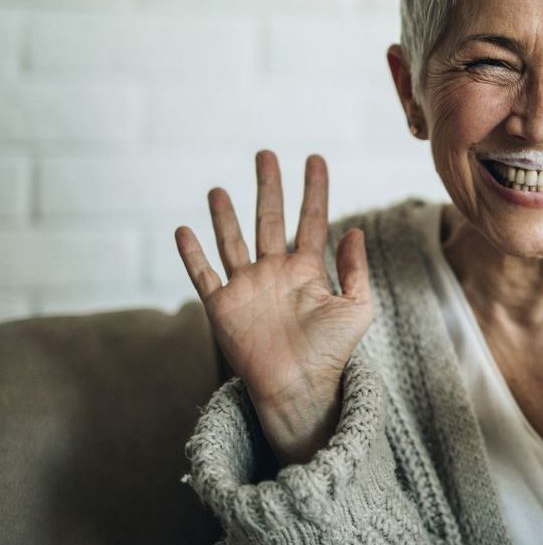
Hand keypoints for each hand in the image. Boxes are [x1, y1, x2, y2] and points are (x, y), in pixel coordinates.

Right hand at [175, 151, 372, 465]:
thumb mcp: (357, 309)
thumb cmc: (332, 354)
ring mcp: (247, 288)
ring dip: (225, 214)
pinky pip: (203, 275)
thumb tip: (355, 230)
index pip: (312, 219)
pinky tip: (184, 229)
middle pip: (268, 219)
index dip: (314, 189)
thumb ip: (356, 270)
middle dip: (268, 187)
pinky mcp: (222, 307)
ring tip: (218, 187)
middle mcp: (275, 273)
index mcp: (308, 270)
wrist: (300, 390)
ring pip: (232, 241)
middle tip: (265, 154)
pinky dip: (192, 253)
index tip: (315, 158)